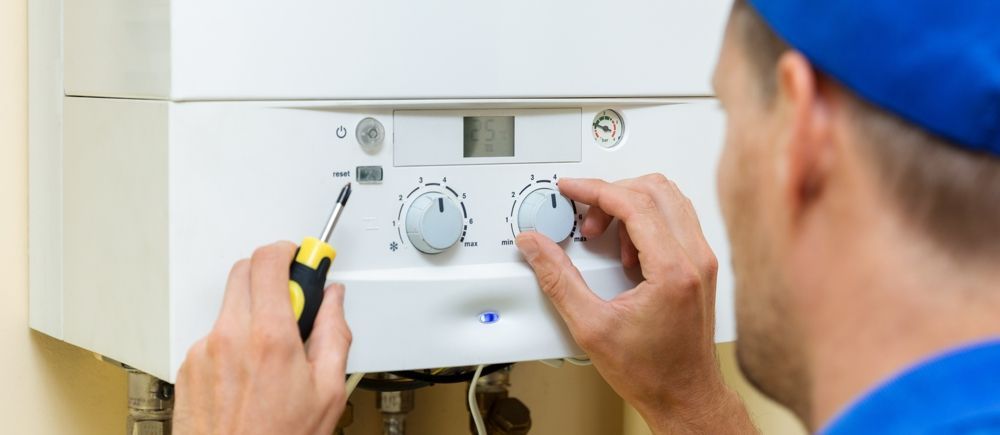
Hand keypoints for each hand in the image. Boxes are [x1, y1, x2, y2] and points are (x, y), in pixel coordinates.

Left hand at [174, 241, 351, 434]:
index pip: (269, 261)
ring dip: (252, 313)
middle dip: (270, 276)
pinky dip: (233, 341)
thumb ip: (334, 334)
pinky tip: (249, 372)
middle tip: (292, 300)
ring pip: (229, 306)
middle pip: (244, 271)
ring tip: (271, 352)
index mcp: (269, 338)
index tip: (302, 258)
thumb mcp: (328, 390)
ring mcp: (204, 351)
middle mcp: (230, 337)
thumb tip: (333, 302)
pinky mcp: (188, 367)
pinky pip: (214, 336)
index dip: (288, 251)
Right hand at [516, 175, 753, 433]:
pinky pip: (675, 220)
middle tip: (584, 219)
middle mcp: (695, 258)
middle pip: (655, 189)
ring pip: (668, 199)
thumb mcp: (591, 326)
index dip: (594, 189)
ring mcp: (702, 260)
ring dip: (629, 205)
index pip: (633, 202)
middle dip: (611, 194)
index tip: (570, 189)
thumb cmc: (652, 372)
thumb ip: (557, 279)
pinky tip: (624, 251)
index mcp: (673, 270)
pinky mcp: (700, 266)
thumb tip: (535, 245)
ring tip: (603, 236)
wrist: (684, 396)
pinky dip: (645, 221)